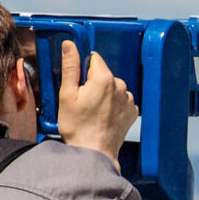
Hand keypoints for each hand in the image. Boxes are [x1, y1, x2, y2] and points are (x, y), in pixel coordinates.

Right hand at [56, 40, 137, 171]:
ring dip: (103, 95)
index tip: (78, 84)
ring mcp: (128, 100)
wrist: (93, 153)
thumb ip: (70, 67)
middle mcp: (121, 87)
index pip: (93, 58)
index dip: (82, 70)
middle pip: (103, 74)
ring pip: (113, 88)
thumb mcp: (67, 94)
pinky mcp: (131, 112)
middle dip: (92, 84)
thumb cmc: (79, 128)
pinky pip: (120, 101)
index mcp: (104, 79)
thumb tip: (70, 46)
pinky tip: (103, 117)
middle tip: (82, 102)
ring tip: (92, 113)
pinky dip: (113, 106)